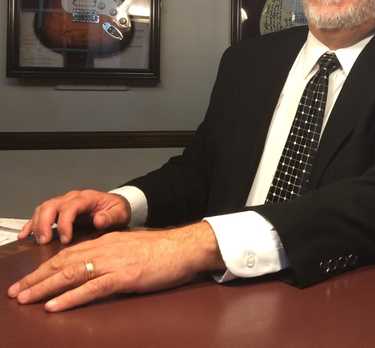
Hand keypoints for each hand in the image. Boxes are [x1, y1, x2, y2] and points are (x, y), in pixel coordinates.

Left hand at [7, 222, 224, 311]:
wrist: (186, 247)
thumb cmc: (164, 250)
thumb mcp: (133, 247)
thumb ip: (114, 254)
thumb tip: (98, 266)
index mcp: (107, 242)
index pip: (69, 253)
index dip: (45, 267)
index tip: (29, 279)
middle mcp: (105, 249)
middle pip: (63, 262)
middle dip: (36, 278)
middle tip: (16, 292)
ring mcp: (114, 263)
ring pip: (71, 274)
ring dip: (44, 288)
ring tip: (25, 299)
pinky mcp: (125, 277)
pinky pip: (91, 289)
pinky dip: (70, 298)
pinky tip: (54, 306)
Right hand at [18, 190, 130, 244]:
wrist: (116, 206)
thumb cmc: (116, 210)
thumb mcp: (120, 213)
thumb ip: (111, 217)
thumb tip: (99, 220)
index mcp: (87, 198)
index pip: (70, 207)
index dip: (64, 223)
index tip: (65, 239)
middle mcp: (72, 198)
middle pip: (51, 206)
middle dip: (45, 223)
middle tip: (45, 241)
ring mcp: (63, 203)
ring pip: (43, 208)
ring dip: (36, 224)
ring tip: (38, 241)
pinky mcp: (58, 211)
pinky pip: (40, 214)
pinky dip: (30, 224)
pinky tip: (24, 235)